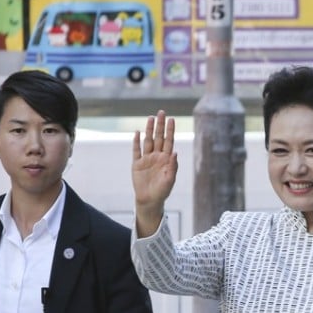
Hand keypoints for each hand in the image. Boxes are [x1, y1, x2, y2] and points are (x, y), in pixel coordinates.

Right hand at [131, 110, 177, 237]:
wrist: (149, 200)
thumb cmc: (162, 191)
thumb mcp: (170, 180)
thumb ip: (173, 166)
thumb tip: (175, 152)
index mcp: (166, 159)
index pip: (169, 141)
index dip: (170, 130)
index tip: (172, 119)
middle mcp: (156, 156)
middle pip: (159, 137)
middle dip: (160, 125)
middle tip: (161, 112)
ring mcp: (146, 159)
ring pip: (148, 141)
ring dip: (149, 130)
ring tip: (150, 118)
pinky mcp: (136, 164)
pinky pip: (136, 150)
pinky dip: (136, 142)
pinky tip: (137, 133)